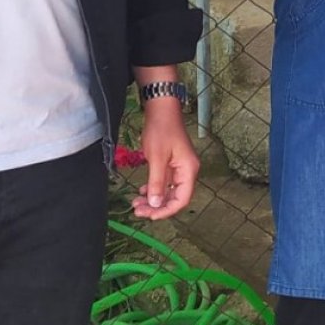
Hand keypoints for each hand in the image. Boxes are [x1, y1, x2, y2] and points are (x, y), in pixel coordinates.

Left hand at [132, 100, 199, 220]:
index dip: (166, 211)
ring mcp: (179, 168)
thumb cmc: (161, 130)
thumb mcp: (156, 157)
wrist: (160, 108)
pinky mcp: (171, 164)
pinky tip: (141, 191)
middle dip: (156, 206)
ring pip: (167, 191)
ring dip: (153, 199)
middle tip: (137, 210)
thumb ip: (157, 182)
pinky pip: (164, 182)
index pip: (182, 199)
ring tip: (136, 203)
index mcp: (188, 170)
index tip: (150, 215)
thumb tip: (156, 204)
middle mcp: (187, 171)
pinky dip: (153, 188)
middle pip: (174, 197)